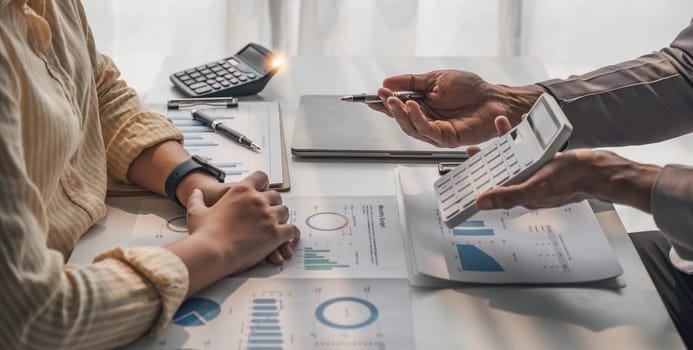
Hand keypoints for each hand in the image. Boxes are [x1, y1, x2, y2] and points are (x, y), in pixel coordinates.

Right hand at [166, 171, 299, 296]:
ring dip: (281, 218)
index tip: (262, 192)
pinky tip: (288, 237)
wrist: (211, 252)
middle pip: (276, 196)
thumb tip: (196, 193)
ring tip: (276, 226)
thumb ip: (197, 200)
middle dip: (273, 204)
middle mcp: (257, 200)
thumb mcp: (196, 212)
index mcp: (241, 191)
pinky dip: (291, 234)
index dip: (263, 185)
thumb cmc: (204, 234)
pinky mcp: (275, 233)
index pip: (261, 177)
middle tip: (268, 214)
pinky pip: (291, 230)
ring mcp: (268, 216)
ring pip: (284, 212)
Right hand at [368, 70, 543, 146]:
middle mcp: (427, 121)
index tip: (371, 96)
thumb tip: (388, 82)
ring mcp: (436, 132)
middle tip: (383, 95)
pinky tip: (412, 105)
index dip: (384, 103)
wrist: (494, 98)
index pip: (398, 106)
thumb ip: (412, 81)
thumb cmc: (470, 89)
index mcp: (423, 106)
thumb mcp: (436, 78)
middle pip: (401, 119)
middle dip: (389, 107)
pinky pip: (427, 130)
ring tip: (394, 99)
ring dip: (400, 113)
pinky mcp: (446, 138)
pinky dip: (417, 118)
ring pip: (411, 127)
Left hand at [468, 117, 661, 211]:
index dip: (478, 178)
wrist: (600, 172)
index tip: (465, 167)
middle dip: (489, 156)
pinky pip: (531, 150)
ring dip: (506, 141)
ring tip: (501, 124)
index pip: (492, 187)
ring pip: (515, 157)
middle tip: (476, 145)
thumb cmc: (572, 181)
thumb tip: (481, 202)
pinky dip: (526, 138)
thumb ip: (507, 195)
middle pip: (501, 171)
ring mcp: (538, 174)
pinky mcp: (549, 164)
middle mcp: (527, 184)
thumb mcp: (535, 186)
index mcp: (521, 193)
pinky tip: (525, 125)